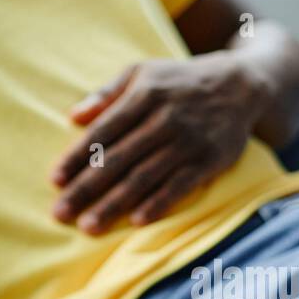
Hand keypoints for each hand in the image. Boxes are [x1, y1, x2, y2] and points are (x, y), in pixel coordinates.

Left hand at [50, 53, 267, 233]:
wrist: (243, 84)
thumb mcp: (143, 72)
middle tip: (60, 214)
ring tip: (88, 226)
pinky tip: (136, 221)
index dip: (77, 157)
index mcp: (144, 95)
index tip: (55, 181)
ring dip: (114, 203)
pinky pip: (180, 185)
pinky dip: (159, 202)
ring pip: (144, 176)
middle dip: (86, 189)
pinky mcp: (210, 159)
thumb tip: (73, 115)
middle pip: (118, 159)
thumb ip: (107, 93)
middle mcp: (165, 119)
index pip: (103, 131)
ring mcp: (189, 140)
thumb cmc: (179, 81)